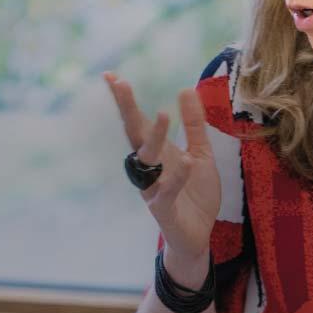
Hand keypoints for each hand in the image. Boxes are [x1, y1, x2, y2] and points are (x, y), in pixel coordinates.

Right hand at [104, 73, 219, 279]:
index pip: (138, 121)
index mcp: (158, 152)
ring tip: (165, 114)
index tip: (112, 76)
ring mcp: (154, 188)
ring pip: (147, 160)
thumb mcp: (201, 154)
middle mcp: (150, 167)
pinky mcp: (163, 209)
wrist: (199, 235)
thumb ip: (194, 126)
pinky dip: (177, 177)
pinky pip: (167, 191)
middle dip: (127, 109)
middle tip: (121, 83)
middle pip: (134, 134)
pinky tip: (189, 162)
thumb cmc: (195, 195)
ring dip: (154, 137)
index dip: (125, 101)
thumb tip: (186, 89)